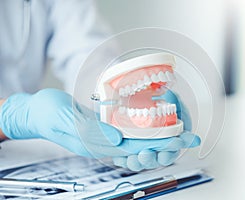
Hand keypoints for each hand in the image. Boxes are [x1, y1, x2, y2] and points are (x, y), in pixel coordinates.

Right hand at [0, 89, 198, 164]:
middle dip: (166, 143)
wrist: (36, 111)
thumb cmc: (45, 113)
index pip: (132, 148)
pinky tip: (157, 127)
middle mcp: (103, 144)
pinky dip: (145, 131)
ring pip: (137, 141)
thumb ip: (90, 130)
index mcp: (94, 144)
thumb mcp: (64, 119)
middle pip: (140, 146)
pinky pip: (129, 133)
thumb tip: (118, 137)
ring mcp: (105, 138)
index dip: (157, 145)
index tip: (178, 141)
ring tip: (180, 134)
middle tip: (190, 138)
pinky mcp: (104, 130)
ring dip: (160, 138)